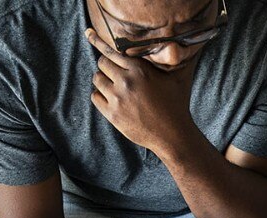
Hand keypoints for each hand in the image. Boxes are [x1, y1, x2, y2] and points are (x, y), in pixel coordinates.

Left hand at [86, 29, 196, 151]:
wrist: (172, 134)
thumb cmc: (176, 104)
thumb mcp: (177, 77)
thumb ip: (170, 60)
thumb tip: (177, 44)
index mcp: (140, 69)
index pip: (112, 51)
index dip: (101, 44)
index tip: (89, 33)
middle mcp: (126, 81)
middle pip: (102, 63)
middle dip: (107, 66)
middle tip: (115, 73)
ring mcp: (117, 98)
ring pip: (97, 79)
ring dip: (103, 81)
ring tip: (114, 86)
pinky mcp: (112, 114)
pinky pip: (95, 97)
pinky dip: (100, 96)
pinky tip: (111, 99)